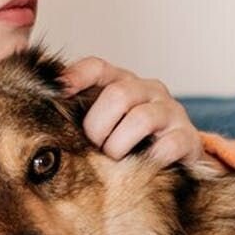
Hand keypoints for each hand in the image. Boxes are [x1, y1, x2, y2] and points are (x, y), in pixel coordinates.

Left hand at [59, 56, 204, 165]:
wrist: (176, 160)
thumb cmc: (130, 141)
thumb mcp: (104, 123)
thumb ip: (78, 111)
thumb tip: (46, 104)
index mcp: (124, 82)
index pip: (98, 68)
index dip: (76, 77)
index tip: (60, 94)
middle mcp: (150, 90)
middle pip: (118, 94)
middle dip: (98, 125)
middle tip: (94, 145)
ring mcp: (171, 112)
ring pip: (141, 119)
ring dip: (119, 145)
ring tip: (115, 158)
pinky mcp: (188, 137)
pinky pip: (167, 146)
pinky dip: (149, 159)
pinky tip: (142, 166)